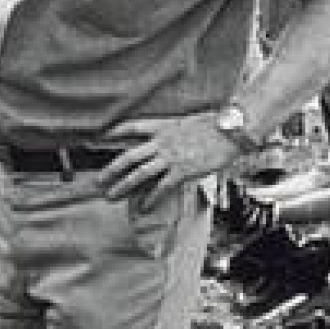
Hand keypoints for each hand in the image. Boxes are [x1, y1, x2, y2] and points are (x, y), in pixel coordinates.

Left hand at [96, 113, 239, 203]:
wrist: (230, 131)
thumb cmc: (215, 126)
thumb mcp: (188, 122)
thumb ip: (173, 132)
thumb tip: (166, 141)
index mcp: (162, 127)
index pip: (132, 127)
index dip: (114, 133)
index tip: (98, 138)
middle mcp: (162, 142)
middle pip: (129, 156)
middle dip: (111, 170)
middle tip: (99, 181)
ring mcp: (170, 157)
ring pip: (139, 174)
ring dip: (123, 186)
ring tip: (112, 196)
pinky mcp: (182, 171)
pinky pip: (161, 187)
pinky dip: (150, 197)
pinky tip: (143, 206)